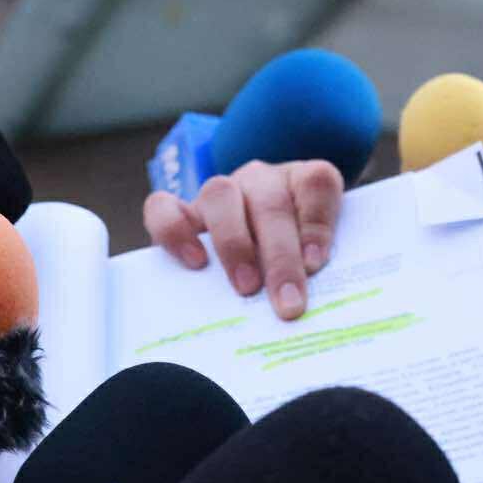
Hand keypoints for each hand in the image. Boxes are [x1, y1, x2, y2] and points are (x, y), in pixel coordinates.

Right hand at [144, 160, 342, 319]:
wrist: (250, 250)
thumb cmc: (291, 258)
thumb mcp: (311, 257)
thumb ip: (313, 266)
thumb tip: (308, 297)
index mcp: (302, 182)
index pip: (316, 183)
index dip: (317, 221)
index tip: (316, 264)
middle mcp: (262, 179)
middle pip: (271, 203)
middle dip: (280, 257)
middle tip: (287, 303)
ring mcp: (221, 190)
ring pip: (221, 194)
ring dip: (234, 243)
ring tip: (246, 288)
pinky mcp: (181, 209)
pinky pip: (164, 207)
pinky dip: (176, 233)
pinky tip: (195, 264)